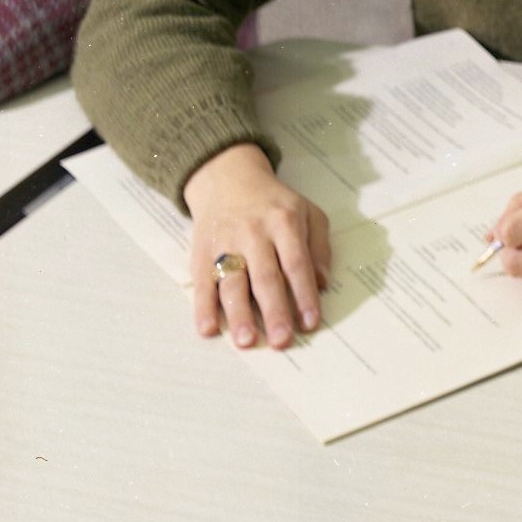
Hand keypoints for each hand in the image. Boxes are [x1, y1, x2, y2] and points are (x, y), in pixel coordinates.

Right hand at [182, 143, 331, 349]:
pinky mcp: (201, 253)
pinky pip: (201, 283)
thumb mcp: (308, 212)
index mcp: (285, 223)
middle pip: (266, 277)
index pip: (297, 264)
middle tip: (281, 340)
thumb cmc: (275, 203)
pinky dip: (203, 308)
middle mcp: (254, 234)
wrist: (228, 180)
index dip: (304, 295)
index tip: (310, 323)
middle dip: (274, 311)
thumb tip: (321, 283)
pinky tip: (208, 328)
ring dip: (238, 314)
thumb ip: (319, 246)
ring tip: (246, 341)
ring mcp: (225, 244)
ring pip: (232, 282)